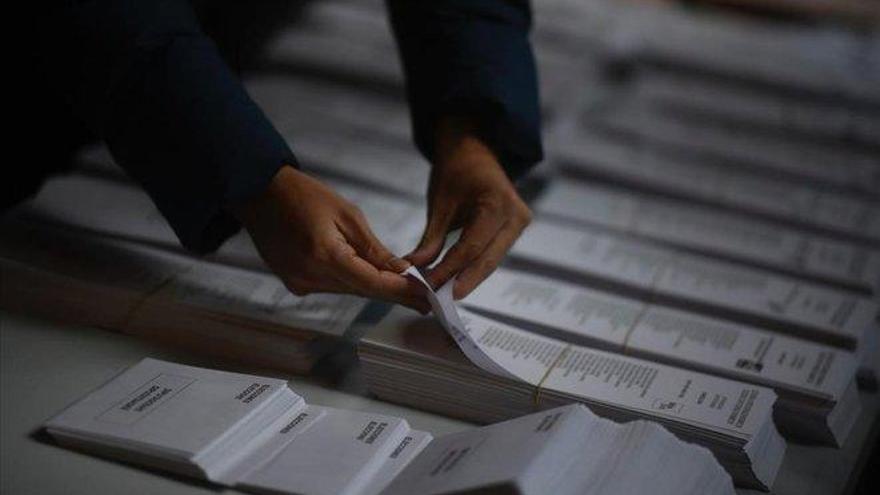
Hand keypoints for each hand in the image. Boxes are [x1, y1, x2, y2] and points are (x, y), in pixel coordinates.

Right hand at [233, 166, 428, 311]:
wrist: (260, 193)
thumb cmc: (304, 195)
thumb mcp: (347, 214)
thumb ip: (374, 249)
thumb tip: (401, 272)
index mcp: (324, 256)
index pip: (372, 284)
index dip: (402, 292)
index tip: (425, 297)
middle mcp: (309, 277)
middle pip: (362, 291)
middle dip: (394, 292)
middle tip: (423, 297)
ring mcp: (299, 283)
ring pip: (349, 291)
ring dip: (374, 287)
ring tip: (403, 286)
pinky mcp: (295, 283)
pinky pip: (333, 287)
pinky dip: (352, 282)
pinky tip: (368, 277)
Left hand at [406, 116, 531, 298]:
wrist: (474, 150)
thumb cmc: (456, 170)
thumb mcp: (439, 204)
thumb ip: (431, 240)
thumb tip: (415, 269)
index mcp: (498, 202)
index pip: (472, 247)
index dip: (450, 269)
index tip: (430, 286)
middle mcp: (516, 215)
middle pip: (487, 259)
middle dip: (462, 282)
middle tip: (439, 301)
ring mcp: (519, 223)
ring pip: (491, 260)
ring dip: (468, 278)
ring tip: (444, 294)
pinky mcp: (514, 229)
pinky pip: (492, 253)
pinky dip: (473, 267)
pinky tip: (456, 281)